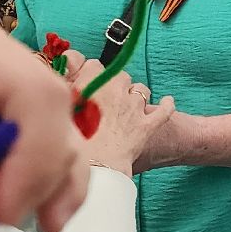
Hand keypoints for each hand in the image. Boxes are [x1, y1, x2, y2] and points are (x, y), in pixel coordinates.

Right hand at [69, 61, 175, 175]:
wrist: (94, 166)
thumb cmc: (73, 140)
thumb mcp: (63, 112)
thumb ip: (67, 94)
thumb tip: (70, 87)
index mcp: (92, 84)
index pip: (95, 65)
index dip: (92, 73)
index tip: (88, 81)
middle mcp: (116, 91)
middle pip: (120, 76)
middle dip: (115, 85)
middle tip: (106, 99)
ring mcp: (134, 108)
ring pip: (141, 90)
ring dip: (136, 95)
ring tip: (128, 105)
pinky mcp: (148, 125)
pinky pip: (164, 110)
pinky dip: (167, 105)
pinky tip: (167, 101)